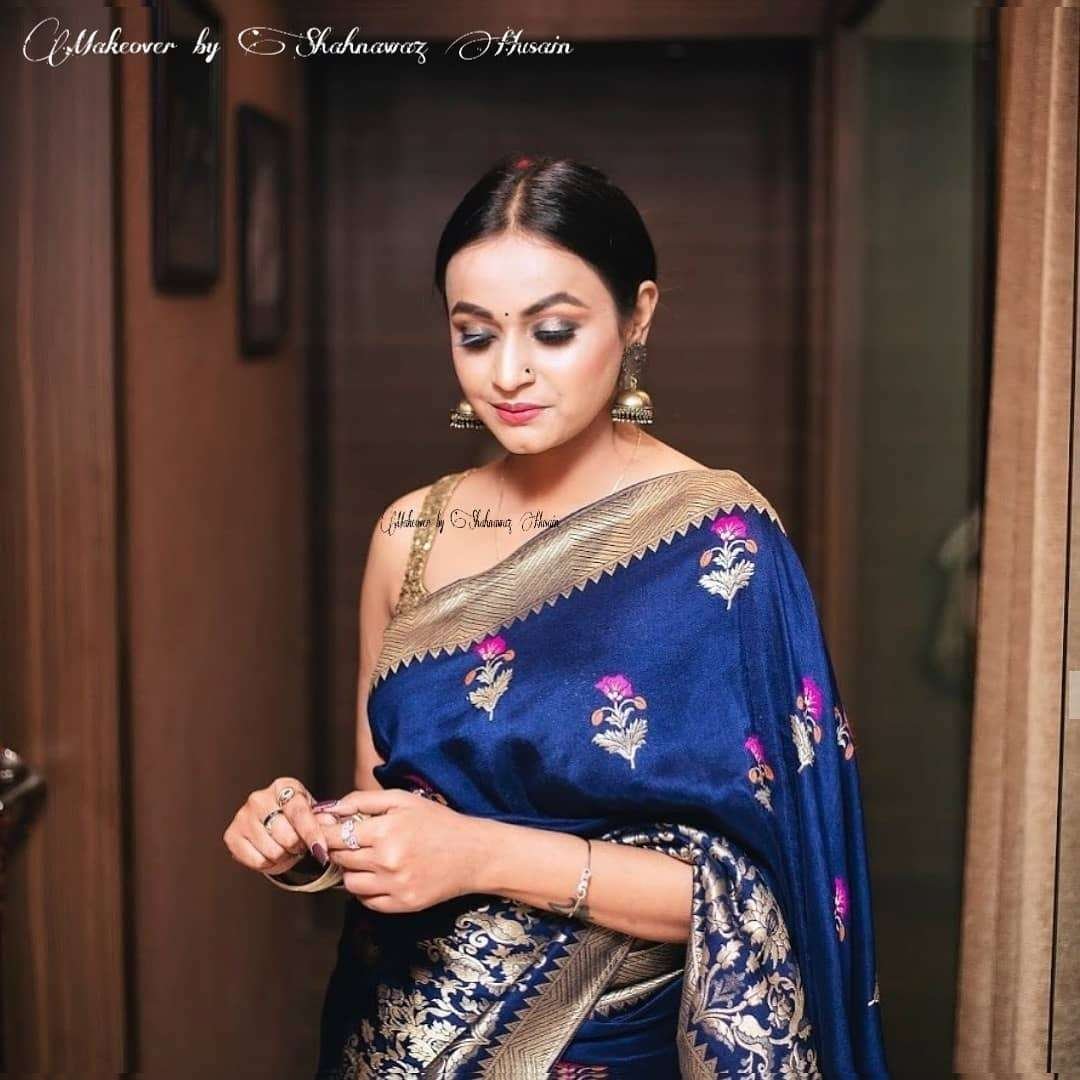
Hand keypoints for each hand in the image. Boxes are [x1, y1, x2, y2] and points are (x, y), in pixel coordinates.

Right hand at [222, 776, 338, 875]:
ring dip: (284, 856)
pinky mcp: (231, 835)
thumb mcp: (314, 813)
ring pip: (273, 851)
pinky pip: (257, 861)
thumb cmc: (297, 818)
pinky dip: (268, 864)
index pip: (299, 812)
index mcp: (283, 786)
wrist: (273, 826)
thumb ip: (323, 819)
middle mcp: (259, 798)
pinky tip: (270, 852)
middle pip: (286, 836)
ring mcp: (243, 816)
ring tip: (285, 847)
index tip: (321, 849)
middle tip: (299, 844)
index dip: (312, 833)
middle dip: (298, 846)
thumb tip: (329, 824)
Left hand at [323, 788, 488, 912]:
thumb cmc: (437, 821)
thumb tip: (329, 808)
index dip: (326, 831)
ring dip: (351, 870)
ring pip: (349, 883)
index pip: (335, 836)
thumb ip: (363, 800)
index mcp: (385, 831)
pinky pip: (366, 902)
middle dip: (338, 849)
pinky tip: (378, 875)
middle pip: (340, 859)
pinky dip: (365, 890)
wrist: (473, 853)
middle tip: (348, 841)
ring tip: (366, 858)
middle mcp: (387, 862)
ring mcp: (394, 886)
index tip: (325, 829)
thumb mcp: (403, 799)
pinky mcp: (402, 905)